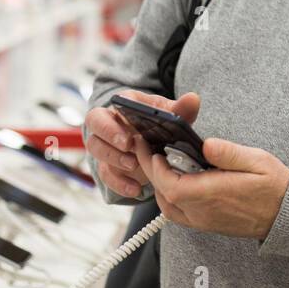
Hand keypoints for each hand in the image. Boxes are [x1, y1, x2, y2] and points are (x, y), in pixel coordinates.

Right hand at [85, 90, 200, 198]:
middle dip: (109, 134)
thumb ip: (181, 109)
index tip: (131, 127)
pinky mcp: (108, 165)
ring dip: (113, 158)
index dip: (121, 111)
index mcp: (125, 106)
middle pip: (95, 123)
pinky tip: (135, 188)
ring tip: (133, 164)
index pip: (114, 103)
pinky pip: (106, 174)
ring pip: (96, 148)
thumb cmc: (159, 124)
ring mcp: (106, 144)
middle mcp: (109, 122)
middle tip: (128, 145)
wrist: (154, 144)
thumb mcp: (171, 116)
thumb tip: (192, 99)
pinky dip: (119, 183)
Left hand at [146, 137, 288, 239]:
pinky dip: (168, 198)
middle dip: (152, 171)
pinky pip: (177, 214)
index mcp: (213, 194)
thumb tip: (206, 144)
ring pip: (167, 207)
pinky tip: (174, 184)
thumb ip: (230, 153)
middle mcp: (203, 211)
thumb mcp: (258, 161)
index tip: (151, 149)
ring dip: (159, 185)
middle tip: (148, 150)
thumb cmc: (274, 187)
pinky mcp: (206, 225)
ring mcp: (203, 221)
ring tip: (160, 164)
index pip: (170, 184)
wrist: (286, 215)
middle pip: (163, 194)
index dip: (155, 167)